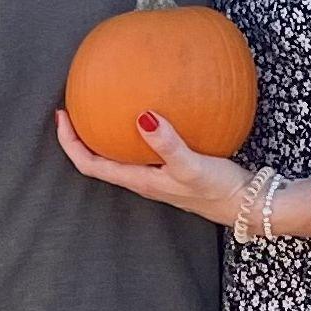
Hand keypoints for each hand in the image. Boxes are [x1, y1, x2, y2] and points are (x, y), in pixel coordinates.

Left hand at [53, 106, 255, 227]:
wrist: (249, 205)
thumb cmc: (218, 191)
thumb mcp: (191, 165)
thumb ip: (167, 143)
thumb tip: (142, 116)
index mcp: (138, 180)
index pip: (90, 164)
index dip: (70, 143)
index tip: (62, 115)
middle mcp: (143, 179)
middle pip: (99, 159)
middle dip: (83, 135)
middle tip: (76, 106)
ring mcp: (158, 174)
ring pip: (121, 154)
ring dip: (108, 134)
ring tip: (105, 105)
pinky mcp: (175, 167)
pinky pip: (147, 146)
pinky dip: (140, 129)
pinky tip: (152, 109)